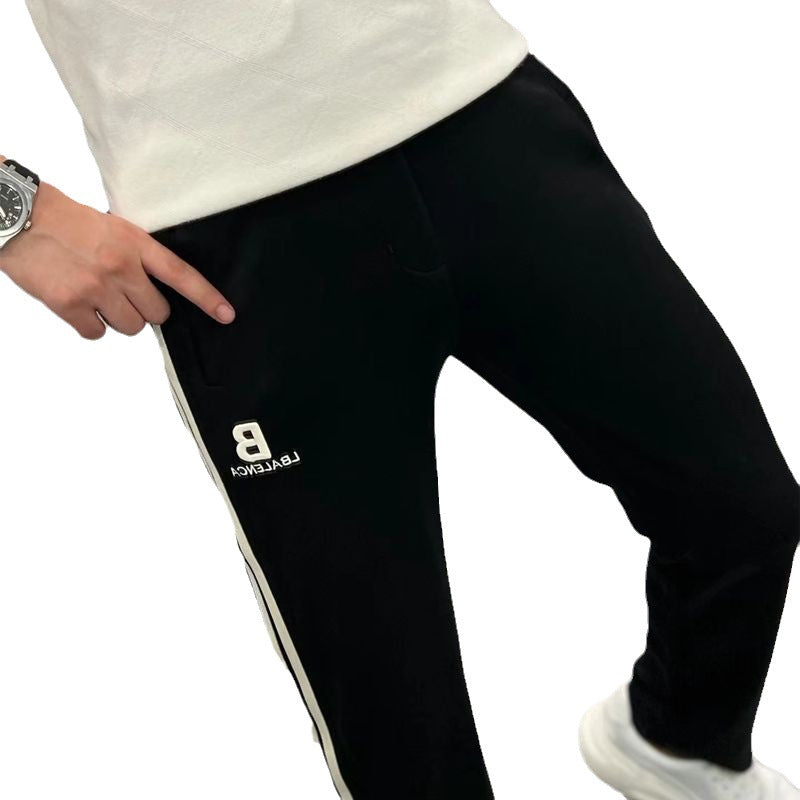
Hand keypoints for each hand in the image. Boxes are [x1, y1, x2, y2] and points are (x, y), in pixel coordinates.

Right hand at [0, 182, 234, 338]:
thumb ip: (137, 256)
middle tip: (123, 293)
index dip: (207, 298)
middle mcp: (120, 267)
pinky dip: (89, 326)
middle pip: (157, 314)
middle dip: (144, 309)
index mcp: (135, 243)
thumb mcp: (113, 228)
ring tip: (96, 295)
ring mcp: (96, 288)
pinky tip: (78, 304)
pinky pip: (96, 334)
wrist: (18, 218)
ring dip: (117, 319)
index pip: (181, 275)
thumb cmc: (66, 221)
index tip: (227, 315)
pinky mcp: (70, 304)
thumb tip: (155, 288)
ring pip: (130, 327)